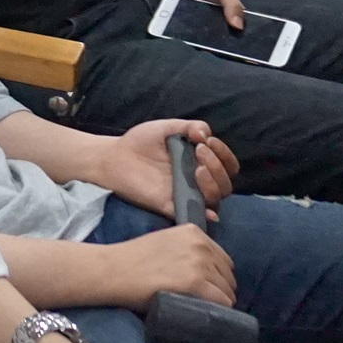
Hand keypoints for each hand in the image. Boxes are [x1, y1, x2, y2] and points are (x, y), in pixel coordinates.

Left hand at [93, 118, 237, 215]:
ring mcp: (186, 195)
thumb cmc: (142, 142)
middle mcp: (198, 182)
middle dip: (217, 166)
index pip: (228, 165)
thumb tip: (206, 134)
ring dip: (213, 184)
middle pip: (226, 184)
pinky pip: (193, 216)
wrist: (114, 156)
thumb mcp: (167, 128)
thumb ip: (189, 126)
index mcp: (200, 163)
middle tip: (198, 152)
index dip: (224, 154)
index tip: (206, 141)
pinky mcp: (171, 207)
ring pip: (216, 200)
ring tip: (196, 170)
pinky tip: (207, 209)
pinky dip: (205, 215)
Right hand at [105, 224, 235, 310]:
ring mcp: (199, 263)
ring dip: (220, 300)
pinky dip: (219, 310)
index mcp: (194, 232)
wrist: (114, 270)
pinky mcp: (195, 283)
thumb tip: (204, 269)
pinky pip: (222, 301)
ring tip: (205, 309)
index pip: (223, 258)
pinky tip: (208, 314)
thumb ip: (186, 248)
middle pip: (228, 274)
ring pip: (227, 290)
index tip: (209, 287)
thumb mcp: (165, 241)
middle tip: (206, 301)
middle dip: (221, 288)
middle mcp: (201, 245)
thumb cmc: (133, 259)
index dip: (218, 275)